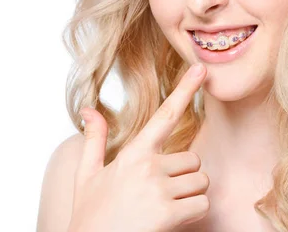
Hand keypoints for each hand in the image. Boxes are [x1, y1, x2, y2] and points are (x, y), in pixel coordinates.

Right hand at [68, 63, 209, 231]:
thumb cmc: (90, 216)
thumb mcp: (86, 175)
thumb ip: (94, 139)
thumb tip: (88, 109)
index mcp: (132, 154)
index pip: (165, 115)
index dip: (185, 90)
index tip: (202, 70)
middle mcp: (148, 167)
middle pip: (193, 160)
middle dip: (184, 177)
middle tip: (160, 194)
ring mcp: (159, 190)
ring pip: (200, 182)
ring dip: (189, 196)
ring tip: (163, 208)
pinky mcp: (169, 214)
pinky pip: (201, 205)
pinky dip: (193, 214)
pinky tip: (171, 221)